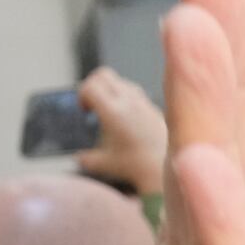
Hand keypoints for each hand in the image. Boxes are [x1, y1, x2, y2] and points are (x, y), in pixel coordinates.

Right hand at [76, 67, 168, 194]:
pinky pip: (136, 92)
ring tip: (109, 111)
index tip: (84, 110)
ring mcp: (143, 103)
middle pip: (104, 74)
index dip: (81, 94)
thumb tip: (79, 158)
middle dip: (93, 85)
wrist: (166, 169)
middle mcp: (129, 102)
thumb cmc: (135, 166)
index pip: (90, 86)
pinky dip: (126, 97)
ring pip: (121, 80)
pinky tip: (127, 117)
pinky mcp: (154, 108)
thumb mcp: (103, 164)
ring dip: (110, 90)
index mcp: (113, 112)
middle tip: (92, 105)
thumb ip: (85, 159)